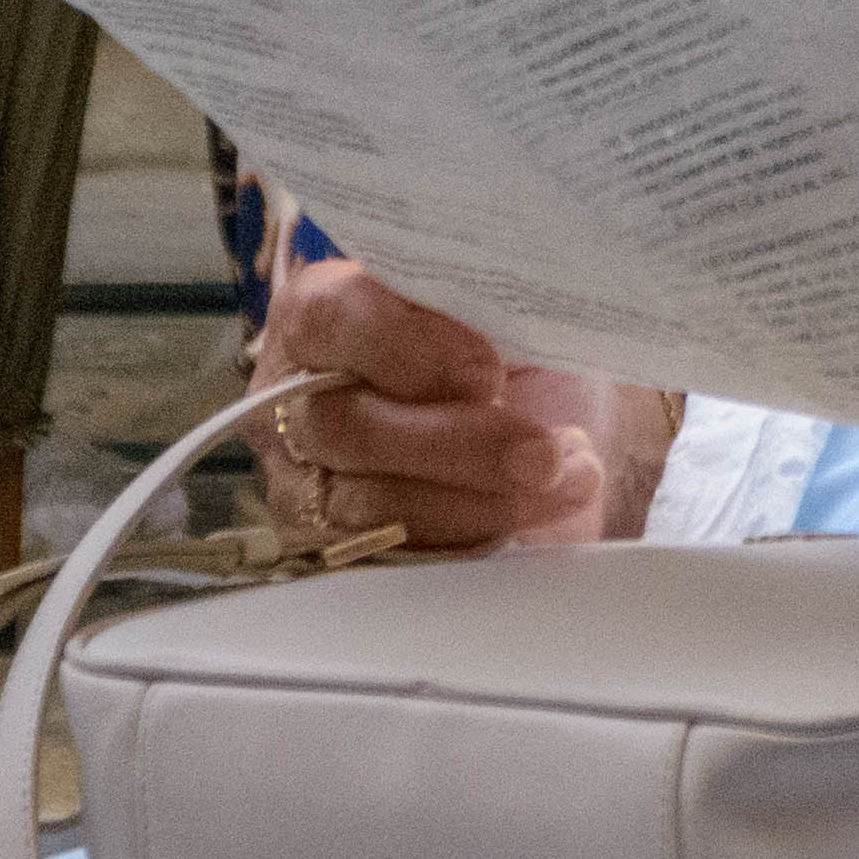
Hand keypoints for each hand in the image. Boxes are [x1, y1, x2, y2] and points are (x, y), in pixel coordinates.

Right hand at [247, 258, 642, 553]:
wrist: (543, 439)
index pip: (327, 317)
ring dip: (481, 499)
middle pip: (346, 425)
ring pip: (370, 504)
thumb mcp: (505, 309)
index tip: (486, 371)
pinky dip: (476, 537)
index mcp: (326, 309)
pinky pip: (394, 559)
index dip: (404, 347)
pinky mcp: (337, 551)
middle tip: (542, 451)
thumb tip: (528, 300)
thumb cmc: (516, 357)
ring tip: (561, 477)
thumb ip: (489, 300)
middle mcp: (296, 396)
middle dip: (459, 444)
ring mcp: (305, 481)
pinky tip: (535, 510)